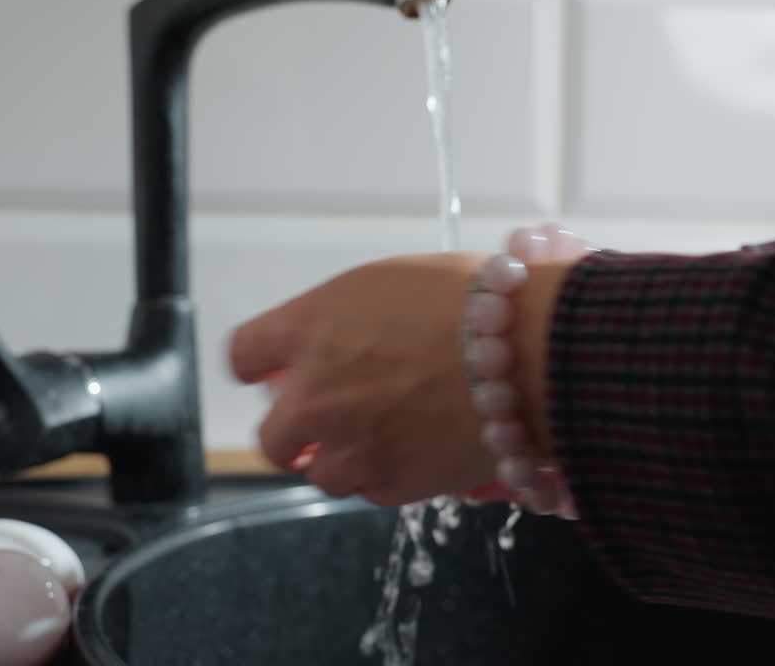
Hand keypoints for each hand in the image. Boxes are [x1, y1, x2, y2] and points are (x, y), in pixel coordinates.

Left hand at [227, 251, 575, 507]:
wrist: (530, 351)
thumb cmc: (473, 299)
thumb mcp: (392, 283)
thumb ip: (346, 320)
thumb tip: (339, 340)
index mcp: (308, 327)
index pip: (244, 354)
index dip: (257, 367)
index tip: (267, 373)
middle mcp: (313, 393)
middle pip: (270, 436)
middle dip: (294, 431)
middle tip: (328, 422)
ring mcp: (349, 445)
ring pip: (320, 474)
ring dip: (345, 460)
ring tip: (385, 440)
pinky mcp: (389, 484)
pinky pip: (371, 492)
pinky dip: (388, 478)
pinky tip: (417, 453)